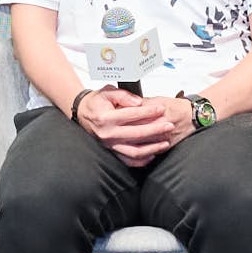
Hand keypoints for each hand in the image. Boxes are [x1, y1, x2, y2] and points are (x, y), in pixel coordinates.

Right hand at [74, 86, 189, 166]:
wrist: (82, 113)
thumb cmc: (96, 102)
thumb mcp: (107, 92)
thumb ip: (123, 95)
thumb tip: (139, 102)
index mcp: (106, 118)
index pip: (132, 115)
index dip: (149, 112)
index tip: (161, 109)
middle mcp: (108, 133)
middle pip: (136, 134)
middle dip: (156, 130)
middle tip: (169, 125)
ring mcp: (109, 145)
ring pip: (134, 151)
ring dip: (152, 148)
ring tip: (165, 143)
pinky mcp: (111, 151)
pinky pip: (128, 160)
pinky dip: (141, 160)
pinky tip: (152, 155)